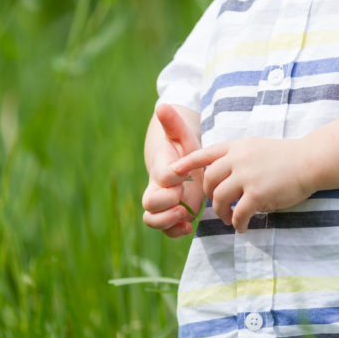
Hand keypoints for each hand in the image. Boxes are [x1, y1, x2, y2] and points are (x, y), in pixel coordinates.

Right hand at [142, 104, 204, 237]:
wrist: (182, 167)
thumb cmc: (183, 151)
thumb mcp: (182, 137)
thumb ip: (173, 123)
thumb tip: (162, 105)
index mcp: (162, 167)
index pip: (160, 174)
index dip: (171, 176)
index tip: (184, 173)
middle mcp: (158, 188)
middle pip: (148, 202)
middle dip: (165, 202)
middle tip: (182, 197)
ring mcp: (163, 204)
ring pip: (151, 219)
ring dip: (167, 221)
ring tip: (185, 215)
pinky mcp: (172, 216)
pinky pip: (166, 231)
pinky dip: (176, 231)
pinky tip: (189, 225)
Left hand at [171, 136, 313, 232]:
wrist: (310, 160)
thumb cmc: (286, 156)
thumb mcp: (256, 147)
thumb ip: (238, 156)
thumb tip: (221, 173)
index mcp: (237, 147)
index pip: (204, 153)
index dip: (186, 164)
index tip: (172, 172)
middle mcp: (239, 158)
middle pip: (210, 181)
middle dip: (211, 197)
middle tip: (219, 207)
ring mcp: (248, 175)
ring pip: (221, 199)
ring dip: (222, 213)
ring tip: (229, 220)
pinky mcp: (258, 193)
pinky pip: (239, 213)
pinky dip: (238, 224)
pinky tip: (242, 228)